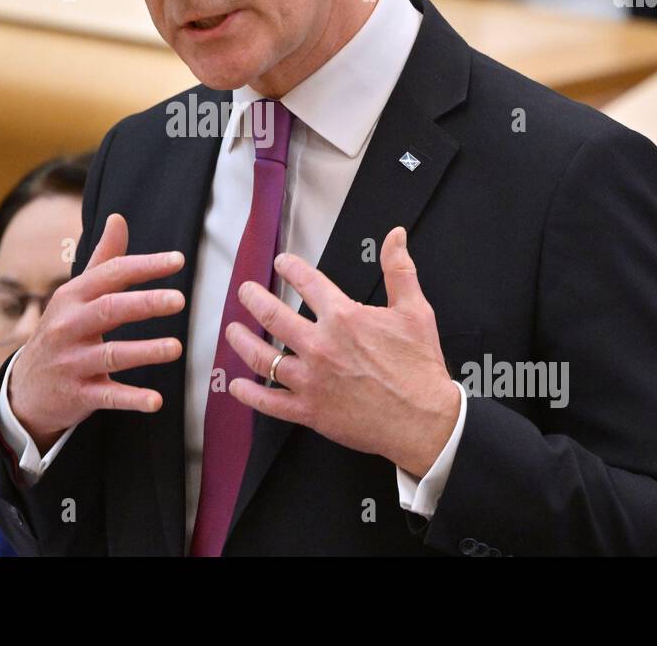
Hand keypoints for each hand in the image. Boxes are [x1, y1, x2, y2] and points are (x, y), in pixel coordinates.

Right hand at [9, 213, 185, 450]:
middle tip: (180, 300)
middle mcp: (70, 326)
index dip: (144, 266)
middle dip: (145, 304)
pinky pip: (108, 396)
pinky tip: (156, 401)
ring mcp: (72, 362)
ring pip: (111, 354)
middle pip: (110, 310)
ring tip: (177, 348)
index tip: (178, 260)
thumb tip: (118, 217)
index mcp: (73, 296)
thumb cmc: (63, 332)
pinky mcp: (77, 394)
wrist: (25, 387)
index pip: (111, 275)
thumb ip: (103, 259)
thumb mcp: (76, 294)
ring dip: (145, 351)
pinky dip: (132, 399)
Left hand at [225, 226, 459, 477]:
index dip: (291, 267)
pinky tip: (236, 386)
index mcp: (343, 317)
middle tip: (244, 292)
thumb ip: (399, 269)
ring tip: (232, 331)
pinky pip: (270, 402)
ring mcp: (311, 380)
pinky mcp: (310, 410)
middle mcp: (321, 345)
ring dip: (242, 342)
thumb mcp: (415, 311)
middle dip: (253, 299)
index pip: (308, 282)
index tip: (282, 262)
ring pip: (263, 357)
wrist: (424, 421)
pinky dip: (249, 394)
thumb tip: (395, 235)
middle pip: (273, 316)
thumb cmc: (419, 368)